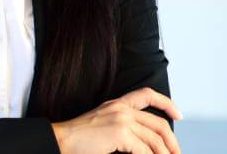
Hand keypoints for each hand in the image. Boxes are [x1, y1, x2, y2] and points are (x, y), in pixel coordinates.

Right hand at [51, 87, 181, 153]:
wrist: (63, 139)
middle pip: (158, 123)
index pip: (146, 94)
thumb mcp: (104, 123)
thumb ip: (122, 124)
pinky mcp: (120, 133)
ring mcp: (121, 119)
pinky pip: (145, 151)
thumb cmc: (81, 137)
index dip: (166, 103)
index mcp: (117, 103)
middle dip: (172, 142)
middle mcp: (121, 108)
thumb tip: (144, 139)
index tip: (177, 115)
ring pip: (155, 140)